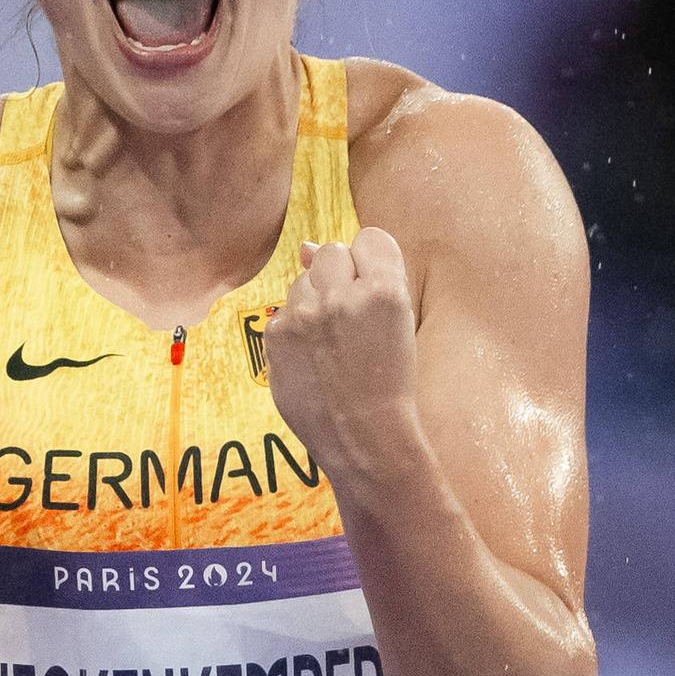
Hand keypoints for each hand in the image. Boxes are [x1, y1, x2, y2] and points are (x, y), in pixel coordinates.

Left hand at [267, 227, 418, 477]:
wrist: (364, 437)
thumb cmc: (389, 382)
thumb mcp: (397, 324)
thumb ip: (361, 277)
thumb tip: (305, 246)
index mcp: (385, 290)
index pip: (370, 238)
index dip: (371, 263)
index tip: (373, 291)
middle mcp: (342, 296)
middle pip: (331, 251)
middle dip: (339, 276)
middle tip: (350, 318)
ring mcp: (304, 316)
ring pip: (303, 280)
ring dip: (314, 301)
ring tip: (332, 344)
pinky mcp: (276, 336)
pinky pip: (283, 313)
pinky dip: (294, 331)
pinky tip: (313, 359)